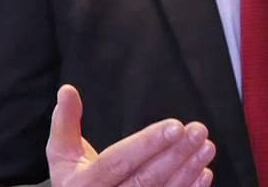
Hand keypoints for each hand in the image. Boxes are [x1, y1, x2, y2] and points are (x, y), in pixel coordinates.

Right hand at [47, 85, 214, 186]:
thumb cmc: (73, 180)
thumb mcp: (61, 153)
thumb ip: (65, 122)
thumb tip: (67, 90)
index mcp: (84, 185)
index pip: (118, 162)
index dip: (148, 143)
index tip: (176, 125)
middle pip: (146, 179)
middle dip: (176, 154)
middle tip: (198, 131)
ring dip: (188, 170)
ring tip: (206, 147)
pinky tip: (203, 172)